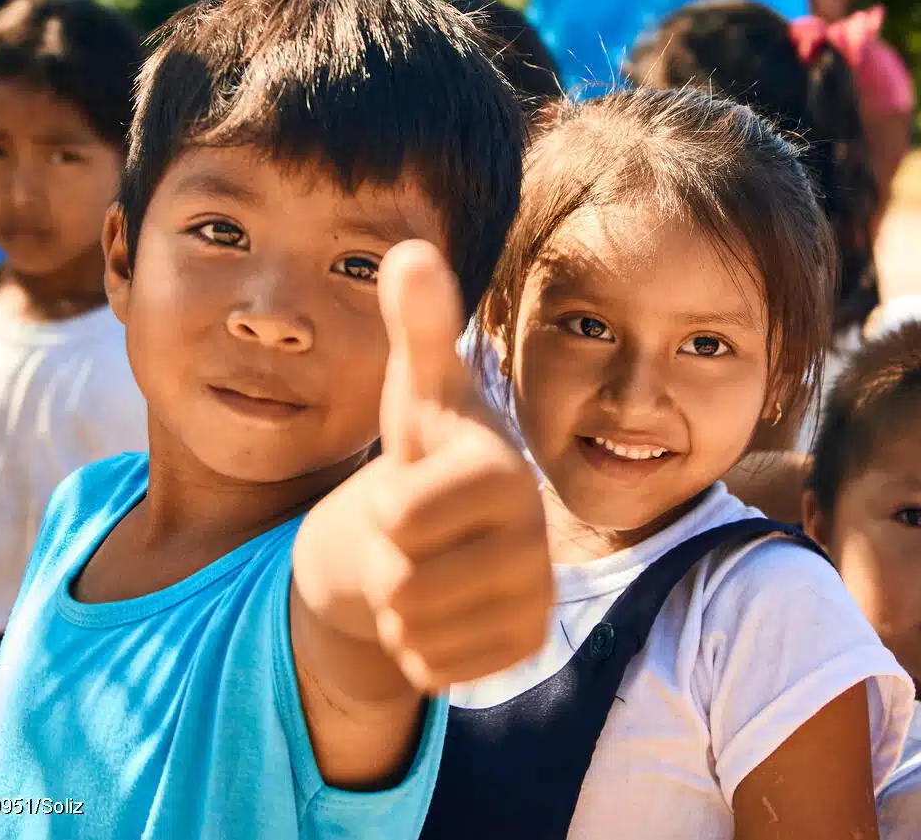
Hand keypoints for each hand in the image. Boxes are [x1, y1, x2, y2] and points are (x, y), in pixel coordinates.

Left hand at [357, 239, 551, 691]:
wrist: (442, 531)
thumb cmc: (425, 449)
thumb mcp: (414, 388)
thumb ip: (418, 323)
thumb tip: (410, 249)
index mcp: (502, 471)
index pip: (401, 519)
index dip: (383, 510)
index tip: (413, 488)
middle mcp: (535, 537)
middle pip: (404, 586)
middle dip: (389, 565)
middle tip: (414, 537)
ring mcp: (538, 596)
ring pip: (416, 635)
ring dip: (400, 609)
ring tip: (425, 567)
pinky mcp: (527, 644)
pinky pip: (436, 672)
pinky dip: (419, 649)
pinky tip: (441, 607)